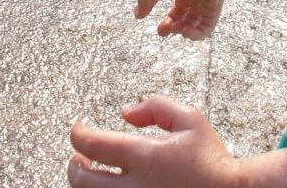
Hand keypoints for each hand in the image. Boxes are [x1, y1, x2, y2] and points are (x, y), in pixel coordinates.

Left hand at [68, 97, 241, 187]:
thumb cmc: (212, 160)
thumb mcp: (191, 120)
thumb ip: (155, 108)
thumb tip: (125, 113)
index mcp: (145, 156)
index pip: (92, 145)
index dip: (77, 134)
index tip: (78, 130)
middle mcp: (135, 187)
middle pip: (81, 181)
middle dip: (74, 166)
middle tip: (79, 158)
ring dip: (85, 186)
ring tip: (93, 175)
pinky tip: (112, 186)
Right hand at [135, 0, 233, 38]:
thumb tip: (137, 14)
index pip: (174, 11)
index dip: (166, 21)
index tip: (157, 26)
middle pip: (183, 20)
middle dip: (171, 28)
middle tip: (164, 31)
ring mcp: (204, 4)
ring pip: (194, 26)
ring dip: (182, 32)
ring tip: (176, 28)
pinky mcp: (214, 9)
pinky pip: (206, 29)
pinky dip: (196, 35)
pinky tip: (186, 30)